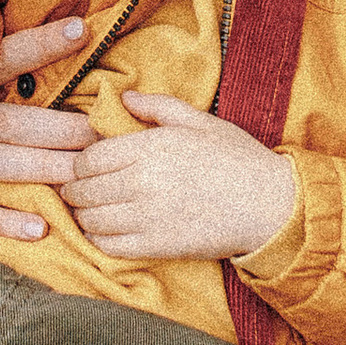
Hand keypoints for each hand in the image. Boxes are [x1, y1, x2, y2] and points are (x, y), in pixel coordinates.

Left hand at [58, 91, 297, 262]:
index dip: (78, 164)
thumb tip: (123, 98)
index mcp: (151, 146)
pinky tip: (104, 232)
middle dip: (74, 190)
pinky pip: (109, 246)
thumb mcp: (201, 121)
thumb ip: (158, 107)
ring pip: (91, 219)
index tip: (81, 167)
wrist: (271, 205)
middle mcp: (144, 181)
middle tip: (76, 190)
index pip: (89, 158)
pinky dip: (98, 240)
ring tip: (88, 211)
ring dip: (83, 216)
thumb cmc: (238, 158)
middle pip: (84, 189)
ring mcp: (149, 217)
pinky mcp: (157, 246)